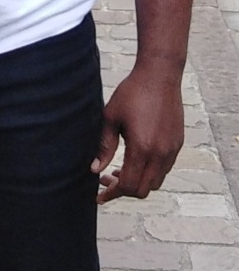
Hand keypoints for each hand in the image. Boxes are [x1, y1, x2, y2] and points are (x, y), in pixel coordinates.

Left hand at [91, 65, 183, 203]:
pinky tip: (136, 159)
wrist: (159, 75)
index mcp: (142, 148)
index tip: (99, 195)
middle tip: (106, 180)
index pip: (127, 186)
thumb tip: (94, 170)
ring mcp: (171, 150)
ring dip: (137, 182)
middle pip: (142, 190)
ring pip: (155, 182)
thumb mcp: (111, 117)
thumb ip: (104, 146)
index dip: (111, 194)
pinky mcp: (177, 143)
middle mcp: (160, 154)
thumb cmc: (132, 92)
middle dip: (122, 191)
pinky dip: (149, 172)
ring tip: (119, 170)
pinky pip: (164, 169)